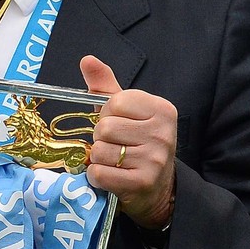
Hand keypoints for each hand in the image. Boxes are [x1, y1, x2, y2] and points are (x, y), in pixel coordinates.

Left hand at [81, 55, 176, 229]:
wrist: (158, 188)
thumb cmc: (137, 143)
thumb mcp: (126, 112)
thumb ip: (105, 86)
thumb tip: (87, 60)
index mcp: (162, 109)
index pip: (115, 101)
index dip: (107, 114)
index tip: (119, 123)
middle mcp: (162, 133)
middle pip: (105, 127)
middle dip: (102, 137)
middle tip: (116, 145)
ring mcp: (154, 159)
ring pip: (100, 151)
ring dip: (99, 158)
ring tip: (115, 161)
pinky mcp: (142, 182)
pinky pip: (99, 173)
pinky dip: (97, 176)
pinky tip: (111, 176)